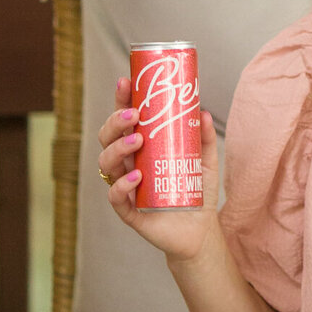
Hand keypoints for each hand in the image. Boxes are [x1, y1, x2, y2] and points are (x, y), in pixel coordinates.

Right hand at [98, 74, 221, 261]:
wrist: (200, 230)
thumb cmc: (195, 191)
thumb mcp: (205, 161)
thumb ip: (204, 138)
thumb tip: (202, 112)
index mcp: (141, 148)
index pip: (124, 120)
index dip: (121, 100)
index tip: (126, 82)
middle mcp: (128, 164)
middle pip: (108, 138)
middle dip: (115, 122)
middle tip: (134, 115)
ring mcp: (126, 187)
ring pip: (107, 163)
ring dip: (118, 148)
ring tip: (137, 141)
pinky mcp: (129, 211)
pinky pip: (115, 196)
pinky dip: (122, 185)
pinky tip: (137, 176)